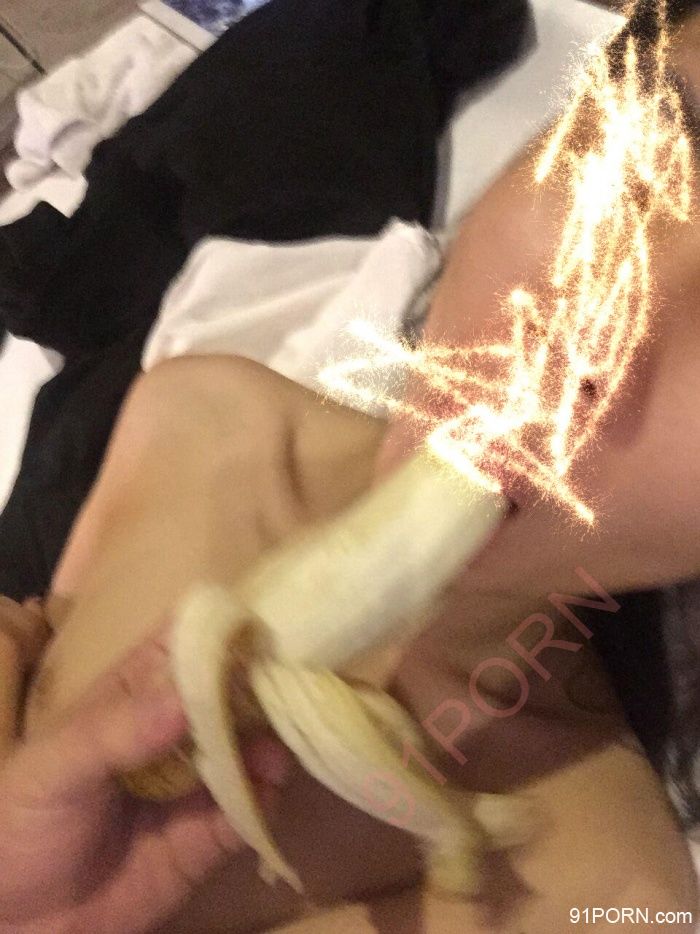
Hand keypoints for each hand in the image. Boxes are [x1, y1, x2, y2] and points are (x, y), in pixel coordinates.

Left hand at [0, 630, 287, 933]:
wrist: (18, 924)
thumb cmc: (20, 823)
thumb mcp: (54, 767)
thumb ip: (117, 732)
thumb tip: (185, 702)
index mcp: (135, 694)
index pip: (183, 643)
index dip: (219, 627)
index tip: (260, 621)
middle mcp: (174, 729)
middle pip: (229, 690)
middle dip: (259, 683)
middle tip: (288, 684)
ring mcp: (195, 780)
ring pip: (247, 745)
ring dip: (268, 741)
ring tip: (274, 749)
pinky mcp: (209, 834)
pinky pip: (248, 808)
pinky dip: (264, 796)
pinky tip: (266, 790)